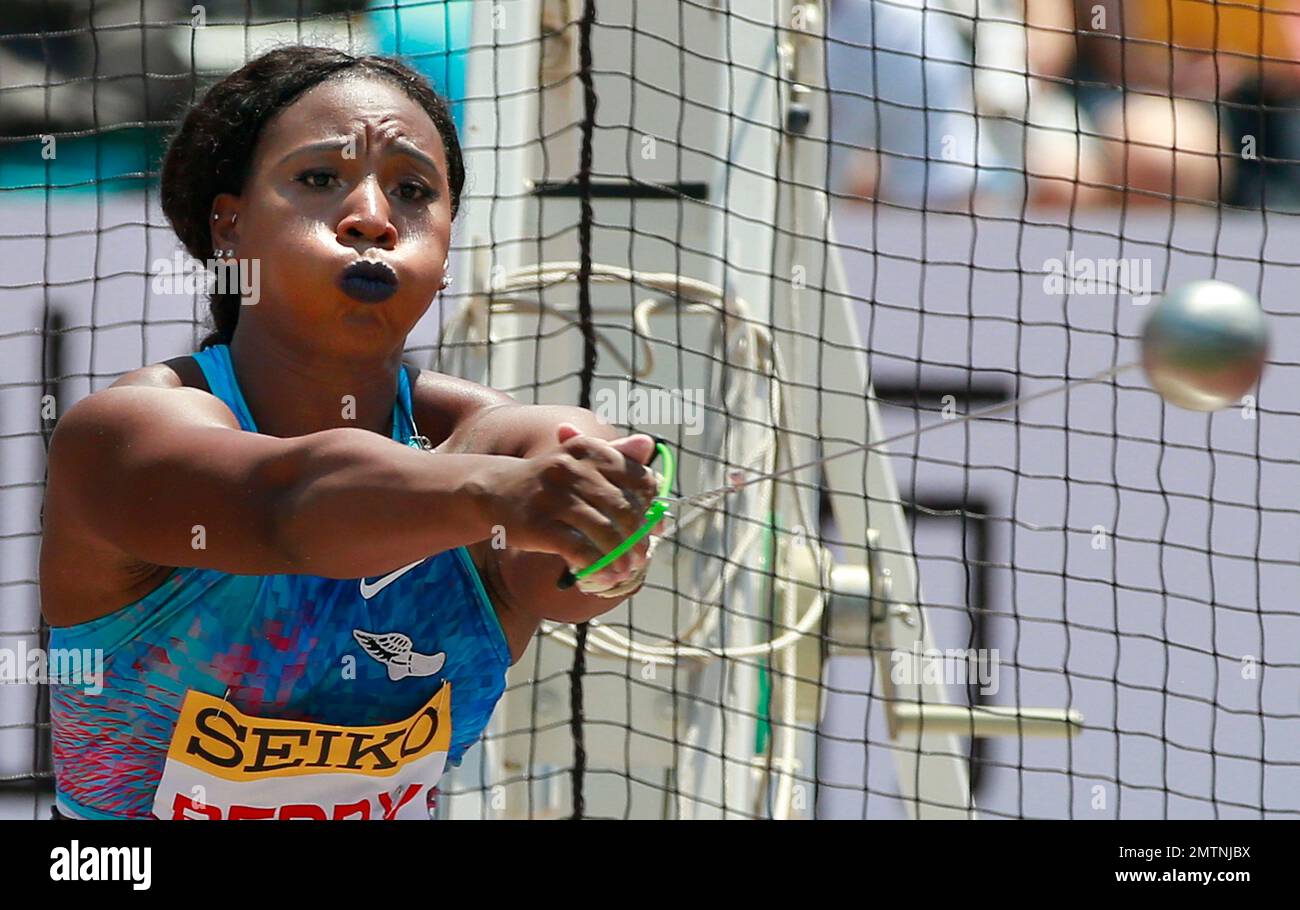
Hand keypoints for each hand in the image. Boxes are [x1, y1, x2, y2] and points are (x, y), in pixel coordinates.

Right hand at [482, 424, 659, 586]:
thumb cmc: (549, 481)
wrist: (495, 490)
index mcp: (589, 450)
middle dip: (638, 538)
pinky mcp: (539, 524)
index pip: (637, 479)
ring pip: (605, 531)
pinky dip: (596, 566)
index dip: (650, 507)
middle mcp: (572, 468)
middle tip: (642, 556)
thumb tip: (654, 455)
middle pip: (623, 509)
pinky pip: (579, 549)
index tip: (653, 527)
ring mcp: (554, 496)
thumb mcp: (581, 460)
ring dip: (621, 557)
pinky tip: (603, 576)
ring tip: (626, 570)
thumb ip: (618, 457)